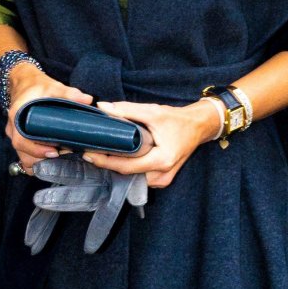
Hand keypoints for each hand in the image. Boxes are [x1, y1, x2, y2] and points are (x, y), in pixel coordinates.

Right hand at [6, 66, 93, 171]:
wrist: (24, 83)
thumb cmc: (37, 86)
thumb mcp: (52, 86)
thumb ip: (68, 93)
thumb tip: (87, 99)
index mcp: (17, 117)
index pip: (20, 141)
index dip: (35, 150)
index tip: (54, 152)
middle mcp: (13, 130)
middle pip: (23, 154)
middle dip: (42, 160)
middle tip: (62, 156)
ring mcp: (16, 136)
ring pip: (24, 158)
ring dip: (41, 162)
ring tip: (59, 158)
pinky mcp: (22, 140)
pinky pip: (27, 156)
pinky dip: (38, 161)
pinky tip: (53, 158)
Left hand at [80, 99, 217, 190]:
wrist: (198, 127)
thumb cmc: (178, 120)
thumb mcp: (153, 112)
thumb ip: (127, 110)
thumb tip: (103, 108)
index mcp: (162, 160)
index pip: (126, 166)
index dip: (105, 161)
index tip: (89, 153)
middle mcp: (162, 175)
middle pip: (127, 173)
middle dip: (108, 164)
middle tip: (90, 151)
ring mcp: (163, 180)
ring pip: (133, 177)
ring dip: (117, 166)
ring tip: (100, 153)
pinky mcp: (162, 179)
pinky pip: (140, 176)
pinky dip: (128, 167)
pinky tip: (118, 157)